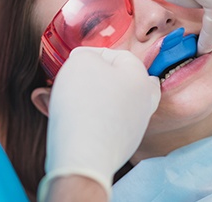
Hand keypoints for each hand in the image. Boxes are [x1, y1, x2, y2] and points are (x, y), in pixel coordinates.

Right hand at [38, 47, 159, 200]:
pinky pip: (106, 125)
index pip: (117, 55)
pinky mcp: (122, 146)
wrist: (83, 156)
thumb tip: (87, 61)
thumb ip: (86, 55)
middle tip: (77, 80)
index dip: (92, 54)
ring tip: (67, 101)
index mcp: (140, 77)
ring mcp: (135, 126)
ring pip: (114, 104)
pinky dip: (92, 120)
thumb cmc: (83, 104)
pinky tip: (72, 122)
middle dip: (98, 78)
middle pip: (122, 81)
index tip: (72, 61)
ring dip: (92, 99)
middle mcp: (144, 101)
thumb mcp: (81, 62)